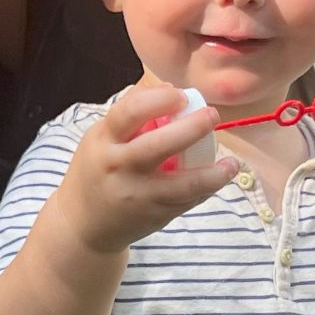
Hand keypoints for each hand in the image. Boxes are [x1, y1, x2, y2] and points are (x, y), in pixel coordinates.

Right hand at [56, 85, 237, 255]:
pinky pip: (186, 201)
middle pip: (158, 145)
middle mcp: (119, 167)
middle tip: (212, 116)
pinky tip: (220, 177)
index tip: (181, 94)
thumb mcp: (101, 138)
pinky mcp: (153, 215)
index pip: (129, 112)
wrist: (83, 223)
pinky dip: (207, 189)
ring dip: (212, 173)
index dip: (158, 99)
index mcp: (104, 141)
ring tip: (231, 163)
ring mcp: (137, 194)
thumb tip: (172, 90)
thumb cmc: (98, 170)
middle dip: (192, 128)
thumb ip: (131, 116)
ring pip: (182, 184)